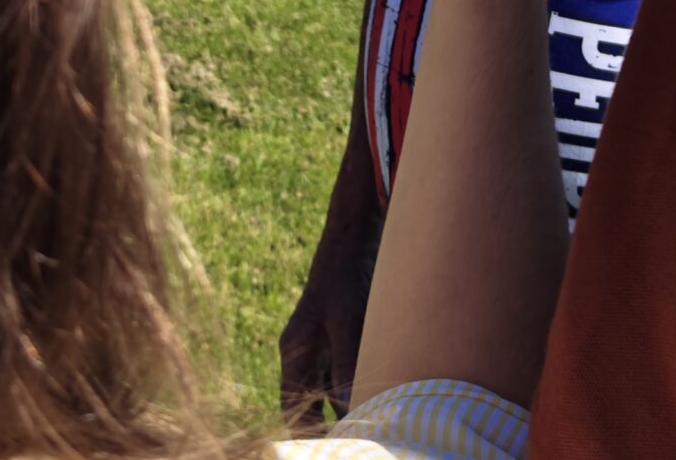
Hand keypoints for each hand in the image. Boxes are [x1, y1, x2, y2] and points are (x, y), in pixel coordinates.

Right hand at [279, 218, 376, 428]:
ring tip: (373, 424)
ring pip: (335, 388)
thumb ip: (347, 363)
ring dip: (351, 404)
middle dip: (331, 424)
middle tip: (357, 439)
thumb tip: (351, 408)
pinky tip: (384, 394)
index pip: (291, 406)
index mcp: (295, 351)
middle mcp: (307, 353)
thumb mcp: (346, 320)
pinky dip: (363, 383)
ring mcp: (326, 345)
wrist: (356, 236)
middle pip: (313, 402)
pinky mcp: (347, 336)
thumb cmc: (345, 275)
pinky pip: (352, 370)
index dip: (306, 432)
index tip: (331, 446)